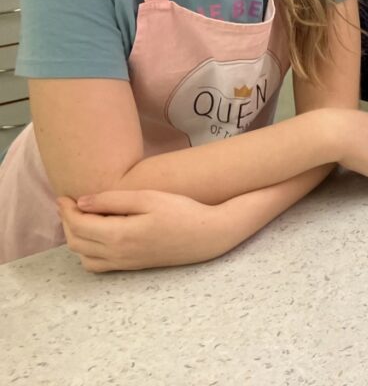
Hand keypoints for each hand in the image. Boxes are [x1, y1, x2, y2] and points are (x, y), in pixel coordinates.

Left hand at [57, 190, 232, 271]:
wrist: (208, 235)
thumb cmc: (182, 211)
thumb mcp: (148, 198)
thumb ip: (113, 200)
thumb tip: (81, 202)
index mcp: (119, 235)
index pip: (79, 225)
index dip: (66, 210)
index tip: (63, 196)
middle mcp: (117, 254)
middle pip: (77, 242)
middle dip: (67, 223)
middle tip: (67, 204)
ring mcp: (125, 263)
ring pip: (84, 256)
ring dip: (75, 238)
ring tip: (79, 219)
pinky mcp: (133, 266)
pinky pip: (98, 265)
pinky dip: (87, 253)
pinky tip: (95, 238)